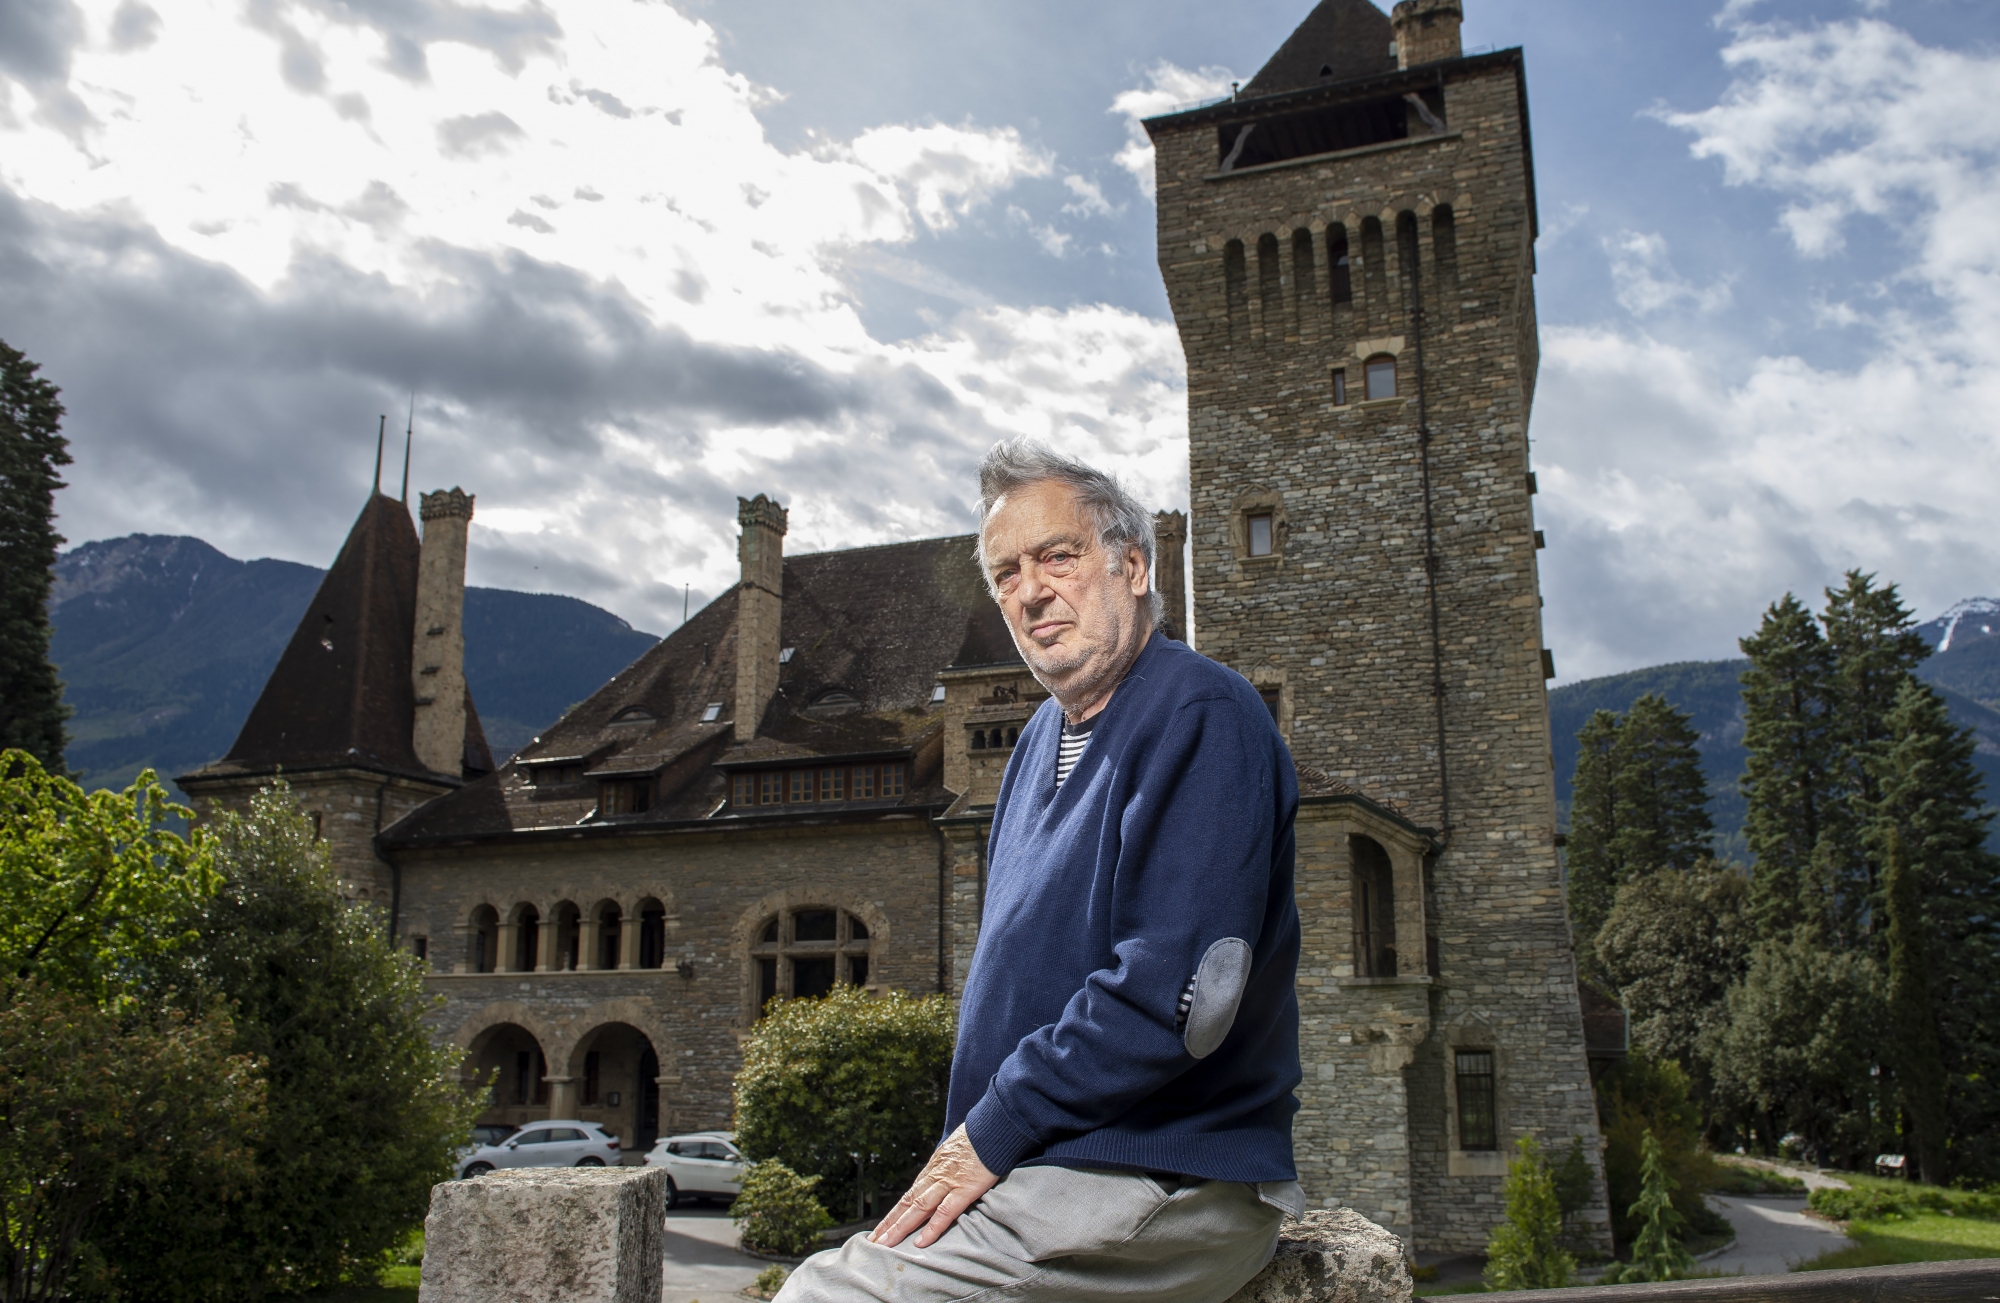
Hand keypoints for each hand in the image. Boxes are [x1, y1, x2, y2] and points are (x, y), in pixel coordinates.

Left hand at [868, 1125, 997, 1249]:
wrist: (992, 1127)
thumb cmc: (978, 1138)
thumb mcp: (955, 1151)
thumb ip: (946, 1166)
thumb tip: (941, 1176)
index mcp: (933, 1170)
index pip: (908, 1196)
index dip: (894, 1214)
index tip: (881, 1229)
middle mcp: (935, 1177)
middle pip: (907, 1204)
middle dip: (889, 1224)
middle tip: (873, 1242)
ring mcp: (948, 1183)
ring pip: (918, 1208)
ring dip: (900, 1227)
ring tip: (885, 1244)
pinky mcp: (965, 1189)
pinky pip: (945, 1212)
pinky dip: (932, 1228)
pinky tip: (920, 1242)